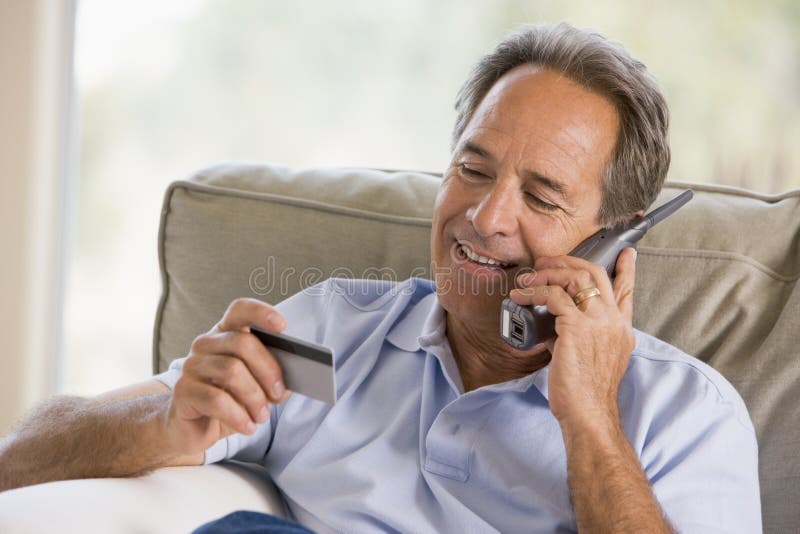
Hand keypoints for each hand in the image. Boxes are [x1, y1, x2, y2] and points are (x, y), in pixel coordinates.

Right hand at [165, 298, 290, 456]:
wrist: (193, 428)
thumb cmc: (230, 401)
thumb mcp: (257, 386)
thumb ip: (273, 376)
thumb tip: (295, 376)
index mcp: (226, 334)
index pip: (241, 310)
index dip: (261, 313)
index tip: (282, 326)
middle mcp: (206, 344)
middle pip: (242, 343)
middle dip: (268, 370)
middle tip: (278, 394)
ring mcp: (192, 365)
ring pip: (231, 371)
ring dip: (254, 398)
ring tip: (261, 416)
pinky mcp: (183, 390)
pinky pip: (216, 399)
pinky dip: (238, 415)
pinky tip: (247, 426)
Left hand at [509, 248, 636, 428]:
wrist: (590, 414)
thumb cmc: (586, 394)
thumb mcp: (592, 360)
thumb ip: (581, 337)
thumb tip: (556, 327)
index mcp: (621, 330)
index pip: (627, 292)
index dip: (626, 270)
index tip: (627, 253)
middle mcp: (614, 322)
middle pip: (597, 274)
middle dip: (569, 262)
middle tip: (547, 262)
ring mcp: (598, 322)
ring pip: (574, 278)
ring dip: (547, 273)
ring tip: (529, 277)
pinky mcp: (577, 326)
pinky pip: (553, 296)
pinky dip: (533, 292)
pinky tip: (520, 295)